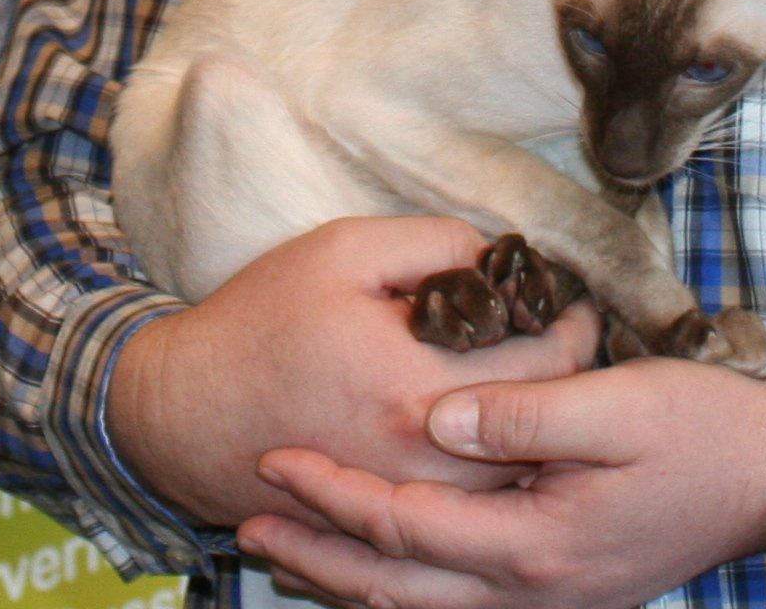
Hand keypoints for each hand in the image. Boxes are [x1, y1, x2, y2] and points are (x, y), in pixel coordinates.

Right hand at [108, 217, 599, 529]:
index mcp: (420, 388)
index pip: (545, 366)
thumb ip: (435, 241)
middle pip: (545, 434)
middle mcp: (426, 462)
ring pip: (518, 480)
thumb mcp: (344, 250)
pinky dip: (500, 472)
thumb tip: (499, 256)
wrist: (186, 411)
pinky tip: (499, 431)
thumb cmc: (262, 321)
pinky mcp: (393, 523)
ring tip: (543, 381)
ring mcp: (412, 503)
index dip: (576, 327)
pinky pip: (475, 507)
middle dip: (570, 381)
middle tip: (574, 337)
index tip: (579, 302)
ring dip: (542, 433)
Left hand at [238, 356, 765, 608]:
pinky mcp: (558, 590)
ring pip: (420, 606)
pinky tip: (372, 567)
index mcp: (535, 543)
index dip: (333, 492)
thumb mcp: (618, 405)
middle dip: (317, 551)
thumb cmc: (703, 431)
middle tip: (247, 517)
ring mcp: (546, 599)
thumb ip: (524, 411)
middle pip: (396, 583)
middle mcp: (531, 589)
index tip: (274, 455)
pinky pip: (456, 603)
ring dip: (349, 577)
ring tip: (287, 548)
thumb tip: (436, 421)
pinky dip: (401, 587)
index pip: (405, 524)